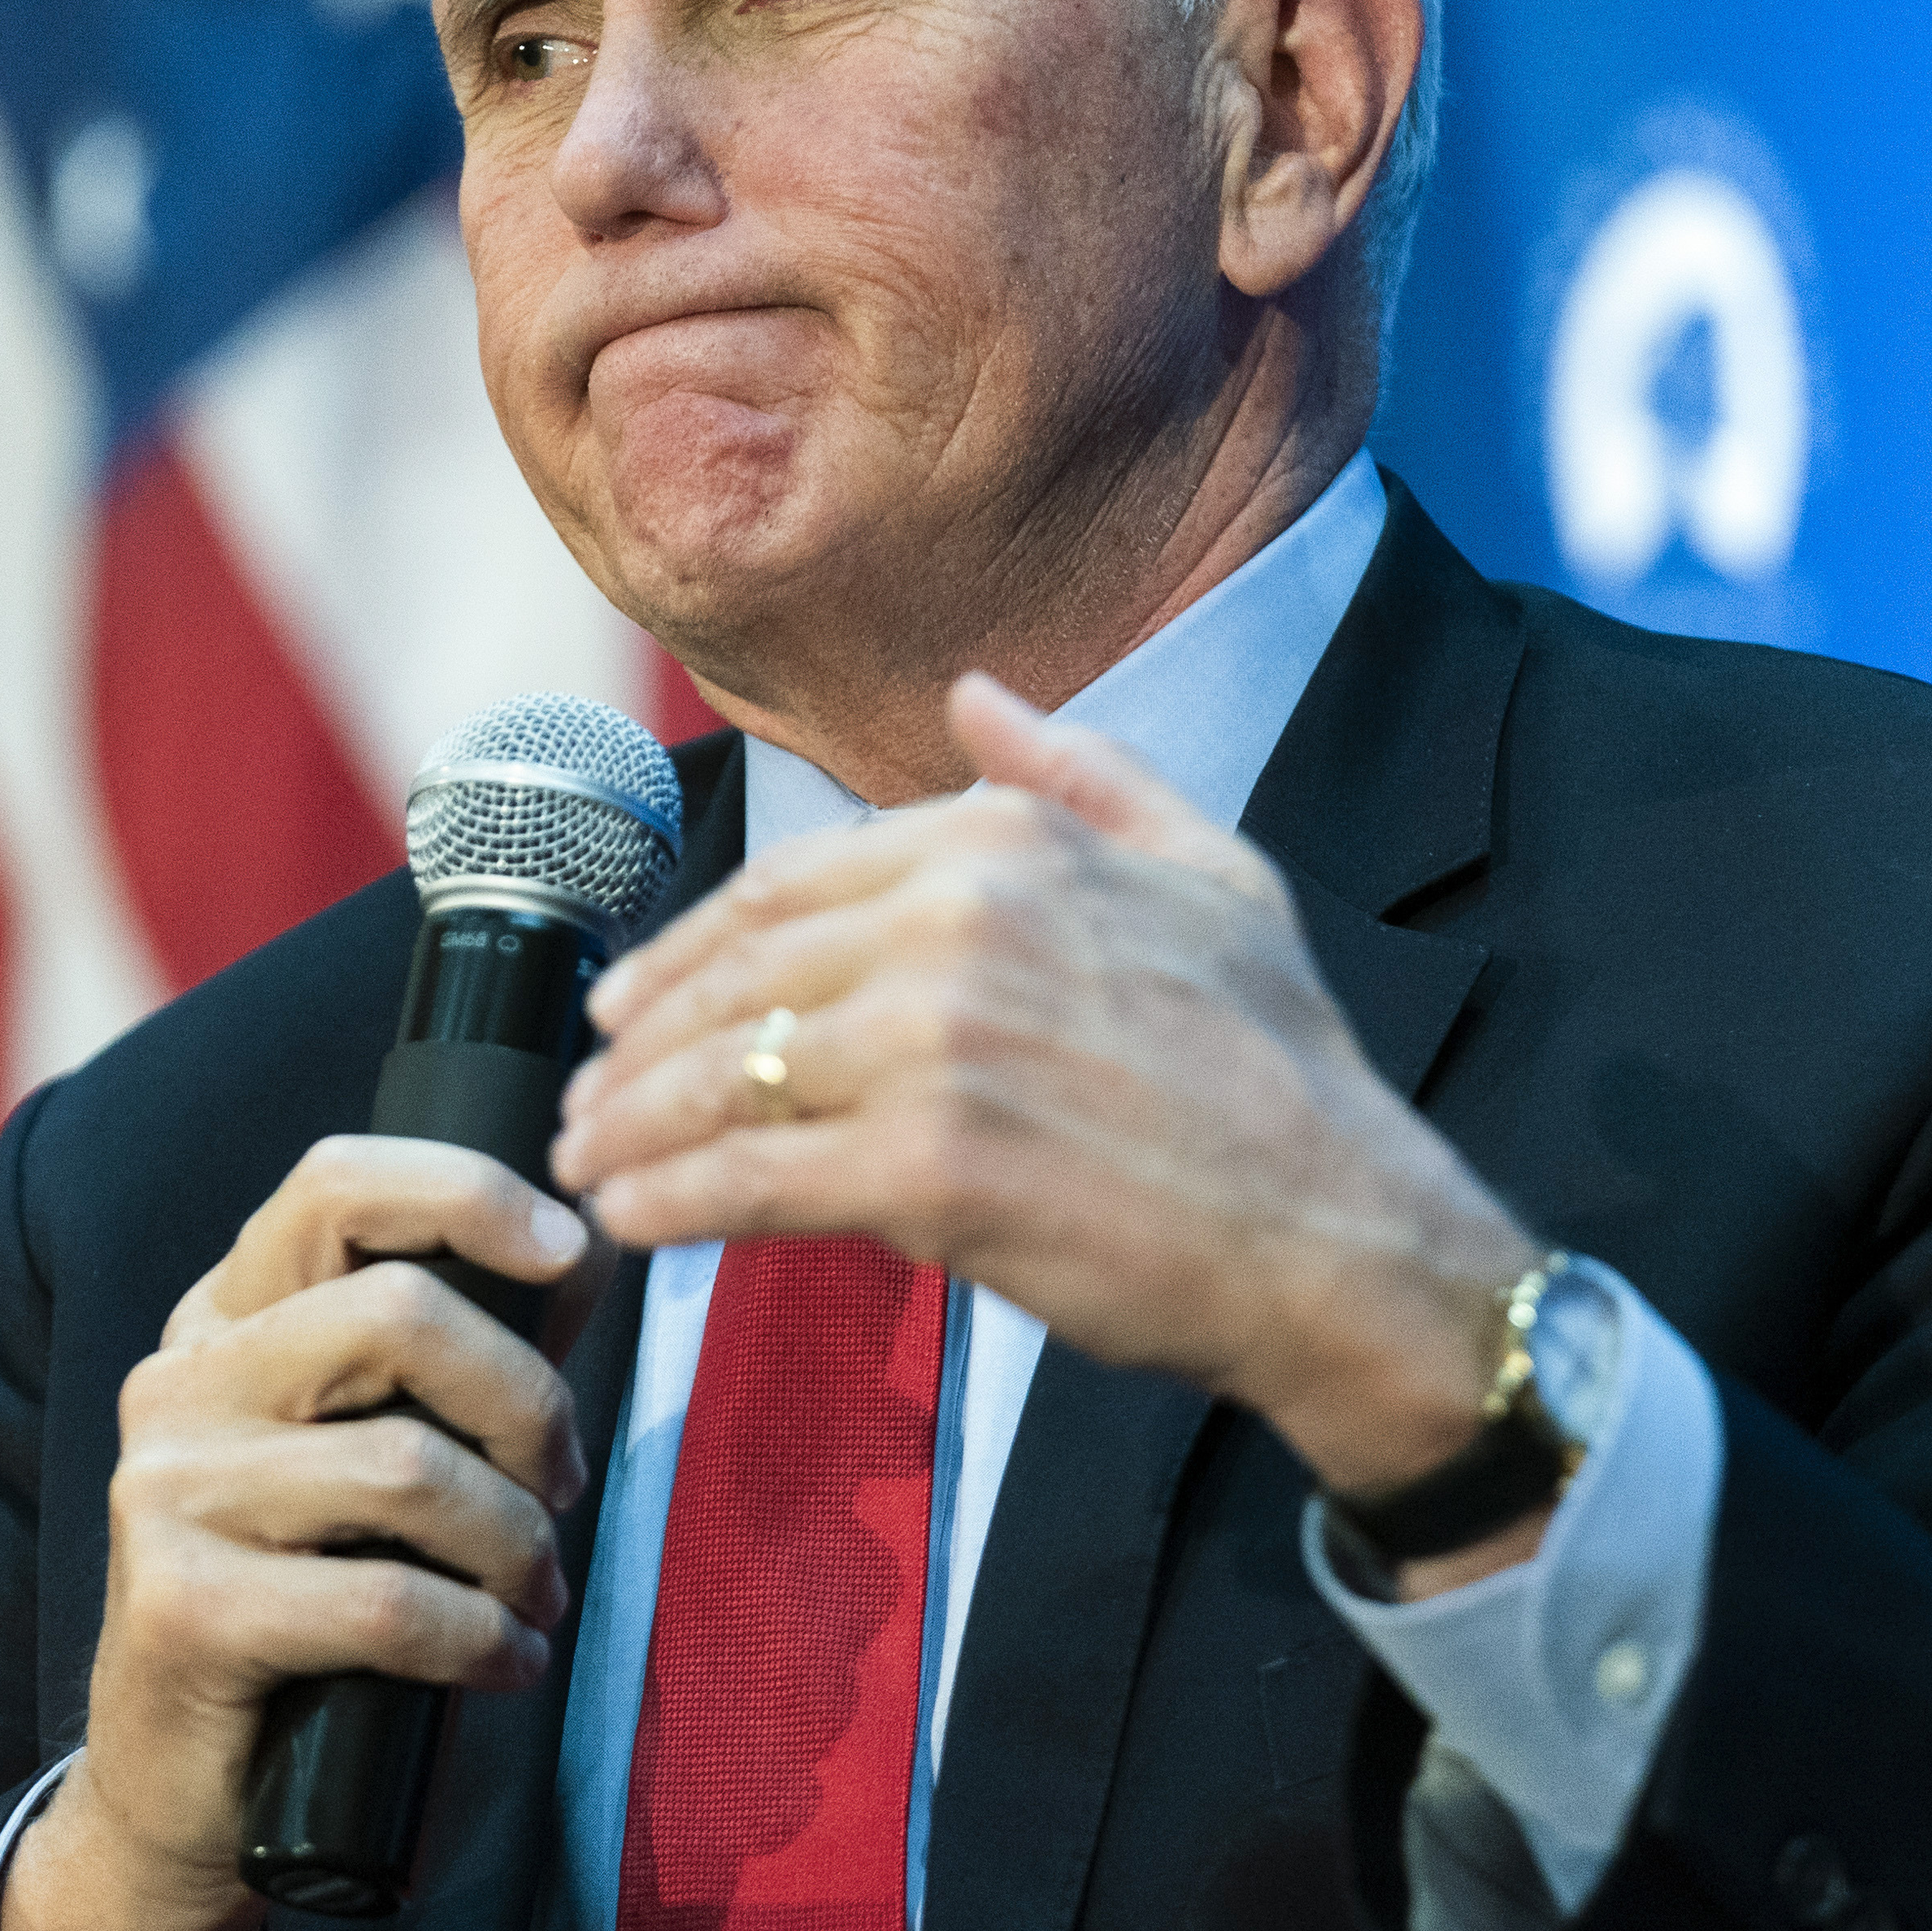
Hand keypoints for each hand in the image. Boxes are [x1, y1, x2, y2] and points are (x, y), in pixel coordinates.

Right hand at [2, 1137, 603, 1930]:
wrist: (186, 1791)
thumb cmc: (315, 1602)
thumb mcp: (381, 1453)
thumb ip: (468, 1351)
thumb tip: (589, 1248)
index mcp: (225, 1320)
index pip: (335, 1185)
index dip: (466, 1194)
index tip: (567, 1255)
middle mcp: (180, 1383)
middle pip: (401, 1313)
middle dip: (527, 1403)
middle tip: (562, 1485)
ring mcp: (167, 1492)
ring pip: (409, 1467)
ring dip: (516, 1543)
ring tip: (534, 1594)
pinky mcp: (181, 1607)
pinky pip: (385, 1601)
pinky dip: (481, 1638)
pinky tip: (502, 1662)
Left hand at [552, 671, 1539, 1516]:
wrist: (1343, 1236)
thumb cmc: (1280, 1071)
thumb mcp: (1208, 872)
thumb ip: (1079, 774)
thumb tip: (977, 693)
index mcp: (1006, 843)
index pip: (787, 884)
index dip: (690, 948)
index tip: (634, 999)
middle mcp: (958, 922)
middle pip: (739, 976)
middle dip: (642, 1042)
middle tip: (589, 1093)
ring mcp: (937, 1044)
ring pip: (728, 1075)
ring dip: (634, 1125)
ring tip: (588, 1164)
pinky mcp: (926, 1168)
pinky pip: (751, 1176)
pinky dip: (672, 1199)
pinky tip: (632, 1219)